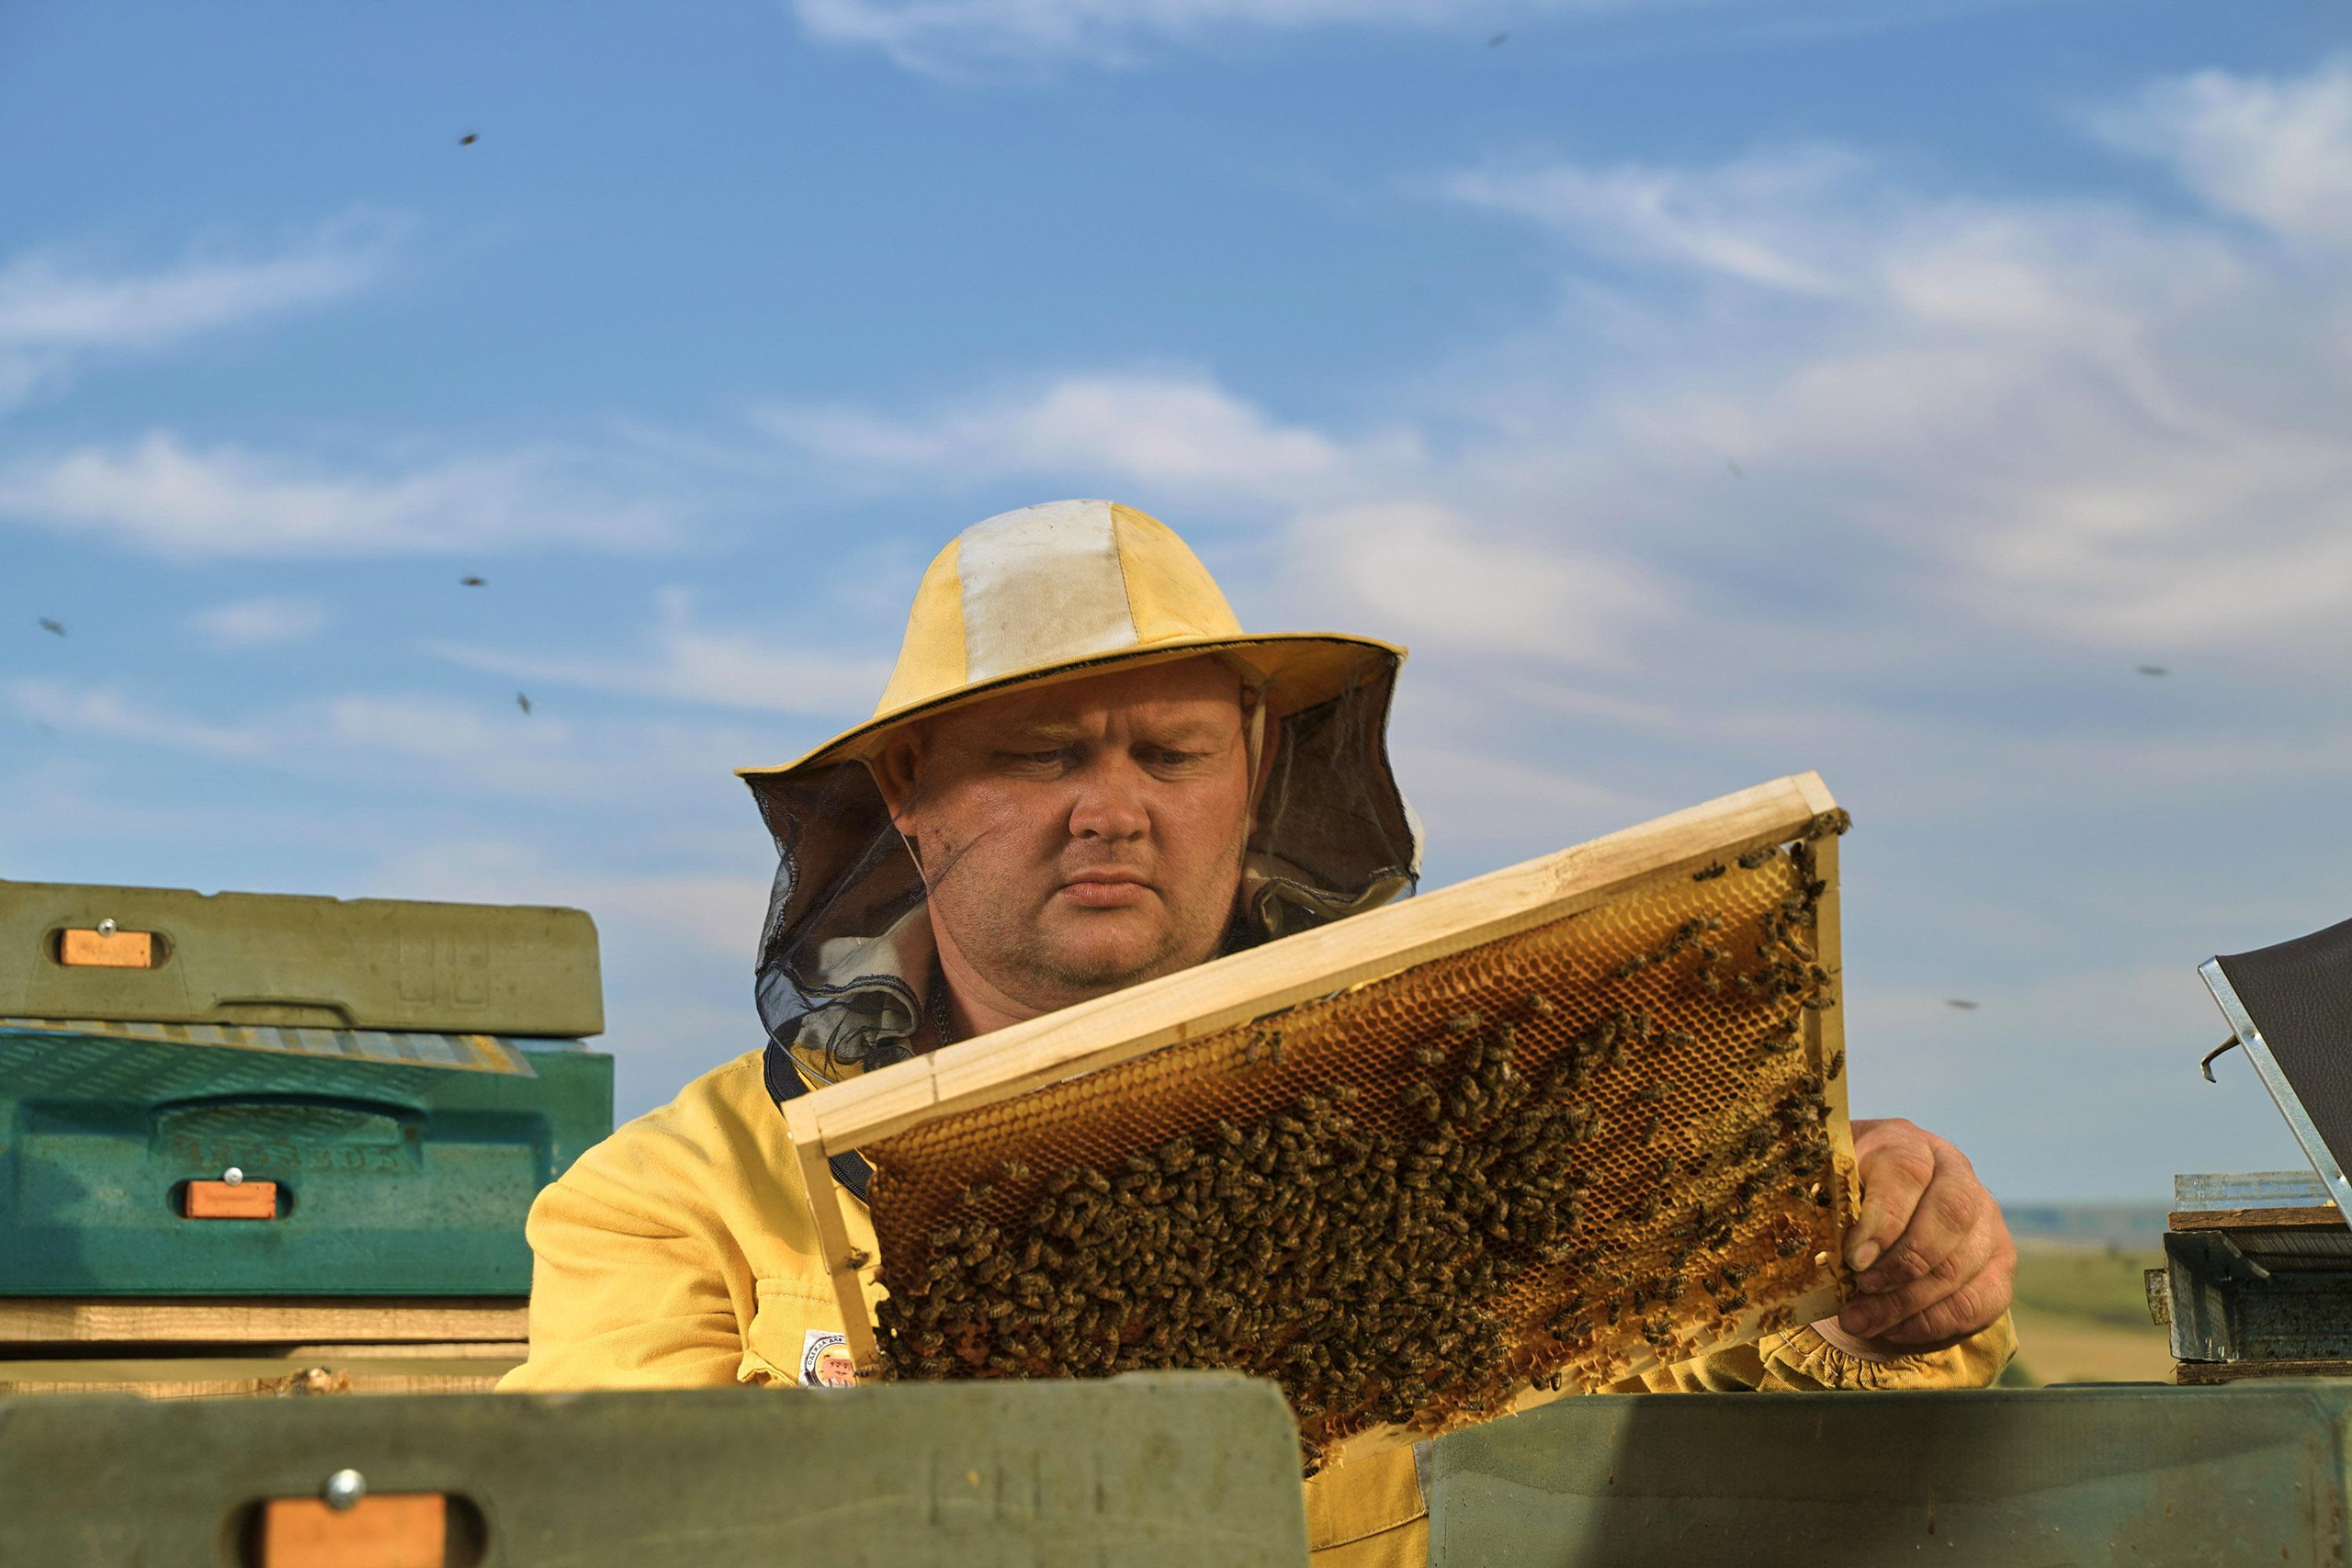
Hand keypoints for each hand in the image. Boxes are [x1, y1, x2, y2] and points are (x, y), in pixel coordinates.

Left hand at [1832, 1117, 2014, 1353]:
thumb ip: (1823, 1204)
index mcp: (1905, 1142)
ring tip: (1859, 1321)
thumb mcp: (1823, 1189)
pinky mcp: (1999, 1262)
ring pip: (1963, 1263)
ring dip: (1909, 1302)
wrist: (1873, 1217)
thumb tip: (1821, 1245)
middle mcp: (1955, 1172)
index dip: (1884, 1218)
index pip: (1907, 1171)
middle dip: (1904, 1262)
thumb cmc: (1837, 1198)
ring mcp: (1985, 1217)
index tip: (1854, 1258)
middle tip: (1861, 1289)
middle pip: (1951, 1214)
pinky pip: (1979, 1301)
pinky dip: (1932, 1322)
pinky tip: (1891, 1329)